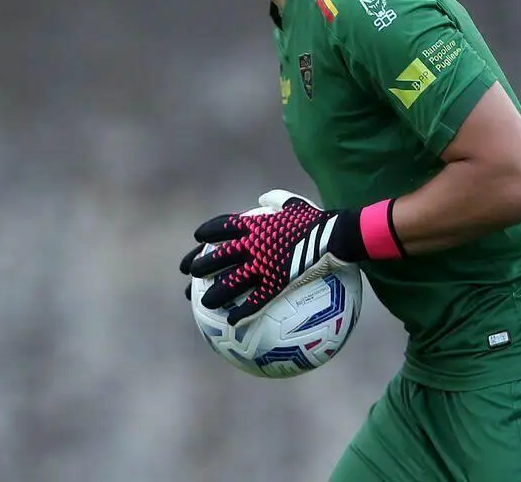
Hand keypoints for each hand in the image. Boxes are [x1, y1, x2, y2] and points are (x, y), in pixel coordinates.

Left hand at [180, 190, 355, 324]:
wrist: (334, 235)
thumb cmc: (316, 219)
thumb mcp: (294, 204)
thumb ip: (277, 199)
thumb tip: (263, 197)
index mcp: (254, 225)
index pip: (222, 227)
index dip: (207, 233)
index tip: (197, 240)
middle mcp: (251, 245)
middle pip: (217, 256)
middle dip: (198, 265)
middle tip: (187, 273)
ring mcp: (262, 265)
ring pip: (230, 282)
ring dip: (214, 294)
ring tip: (202, 304)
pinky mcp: (275, 282)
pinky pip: (254, 300)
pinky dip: (242, 312)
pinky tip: (232, 323)